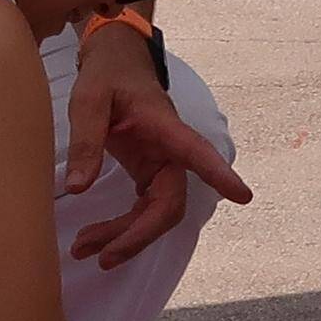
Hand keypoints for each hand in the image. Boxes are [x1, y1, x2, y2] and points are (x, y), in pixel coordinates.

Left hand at [62, 35, 249, 271]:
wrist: (114, 62)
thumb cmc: (107, 75)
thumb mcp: (89, 101)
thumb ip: (85, 141)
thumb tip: (77, 187)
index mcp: (164, 128)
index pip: (197, 153)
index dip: (219, 174)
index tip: (243, 195)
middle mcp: (170, 152)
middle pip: (169, 204)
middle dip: (140, 235)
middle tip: (104, 258)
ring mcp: (160, 165)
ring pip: (155, 213)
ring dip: (125, 236)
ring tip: (84, 250)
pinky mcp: (148, 173)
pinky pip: (142, 209)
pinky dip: (121, 228)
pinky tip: (94, 238)